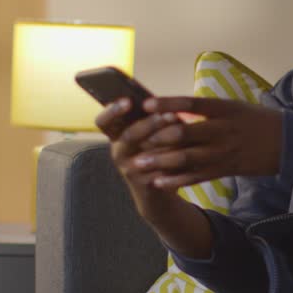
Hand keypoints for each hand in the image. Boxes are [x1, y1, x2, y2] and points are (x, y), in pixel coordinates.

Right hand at [94, 98, 183, 217]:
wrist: (157, 191)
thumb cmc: (155, 152)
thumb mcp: (148, 135)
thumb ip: (152, 119)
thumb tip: (168, 106)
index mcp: (116, 136)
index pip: (104, 122)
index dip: (113, 111)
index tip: (128, 101)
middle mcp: (118, 152)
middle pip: (129, 135)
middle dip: (150, 123)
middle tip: (168, 114)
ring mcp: (129, 169)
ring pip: (147, 152)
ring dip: (166, 139)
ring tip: (182, 127)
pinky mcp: (144, 183)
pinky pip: (160, 168)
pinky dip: (174, 157)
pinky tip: (188, 148)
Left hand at [129, 96, 282, 188]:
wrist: (290, 141)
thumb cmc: (257, 120)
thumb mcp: (234, 107)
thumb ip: (206, 110)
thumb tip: (175, 111)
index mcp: (224, 108)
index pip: (191, 104)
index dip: (167, 105)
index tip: (146, 105)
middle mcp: (223, 129)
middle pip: (185, 134)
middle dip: (157, 140)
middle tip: (135, 144)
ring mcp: (225, 151)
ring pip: (188, 158)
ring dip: (161, 163)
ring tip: (139, 165)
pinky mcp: (228, 169)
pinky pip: (199, 176)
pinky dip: (178, 179)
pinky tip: (160, 181)